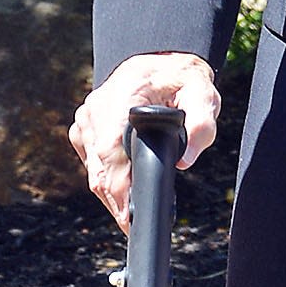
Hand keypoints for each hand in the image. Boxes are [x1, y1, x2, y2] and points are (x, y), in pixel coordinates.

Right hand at [70, 52, 220, 230]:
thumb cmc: (182, 79)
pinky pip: (90, 163)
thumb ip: (201, 124)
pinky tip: (124, 189)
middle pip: (98, 167)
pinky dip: (106, 179)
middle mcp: (96, 108)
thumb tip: (184, 162)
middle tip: (133, 226)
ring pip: (92, 170)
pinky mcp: (83, 128)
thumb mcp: (203, 94)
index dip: (118, 186)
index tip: (128, 216)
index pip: (111, 149)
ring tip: (130, 214)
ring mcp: (86, 118)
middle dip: (115, 201)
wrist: (159, 60)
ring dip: (110, 193)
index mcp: (122, 96)